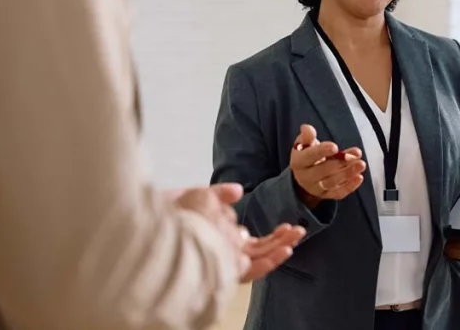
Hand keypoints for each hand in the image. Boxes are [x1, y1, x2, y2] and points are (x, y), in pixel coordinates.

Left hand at [170, 184, 305, 281]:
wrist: (161, 229)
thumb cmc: (174, 215)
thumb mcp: (200, 196)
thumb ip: (221, 194)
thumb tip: (239, 192)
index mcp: (217, 240)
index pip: (247, 242)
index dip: (266, 236)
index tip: (281, 226)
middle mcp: (223, 254)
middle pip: (257, 250)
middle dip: (280, 240)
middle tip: (298, 229)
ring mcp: (227, 261)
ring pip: (260, 258)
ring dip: (282, 246)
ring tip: (298, 234)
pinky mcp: (228, 268)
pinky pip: (254, 269)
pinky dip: (272, 260)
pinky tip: (286, 249)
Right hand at [290, 124, 364, 207]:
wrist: (305, 174)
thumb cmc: (306, 154)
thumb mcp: (304, 143)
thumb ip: (306, 136)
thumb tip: (307, 128)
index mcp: (298, 162)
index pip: (309, 157)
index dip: (321, 152)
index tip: (335, 147)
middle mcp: (305, 177)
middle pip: (323, 171)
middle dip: (341, 163)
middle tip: (357, 155)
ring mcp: (316, 188)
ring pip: (332, 182)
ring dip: (348, 173)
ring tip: (361, 164)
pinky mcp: (326, 195)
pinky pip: (338, 193)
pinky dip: (349, 186)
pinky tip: (359, 177)